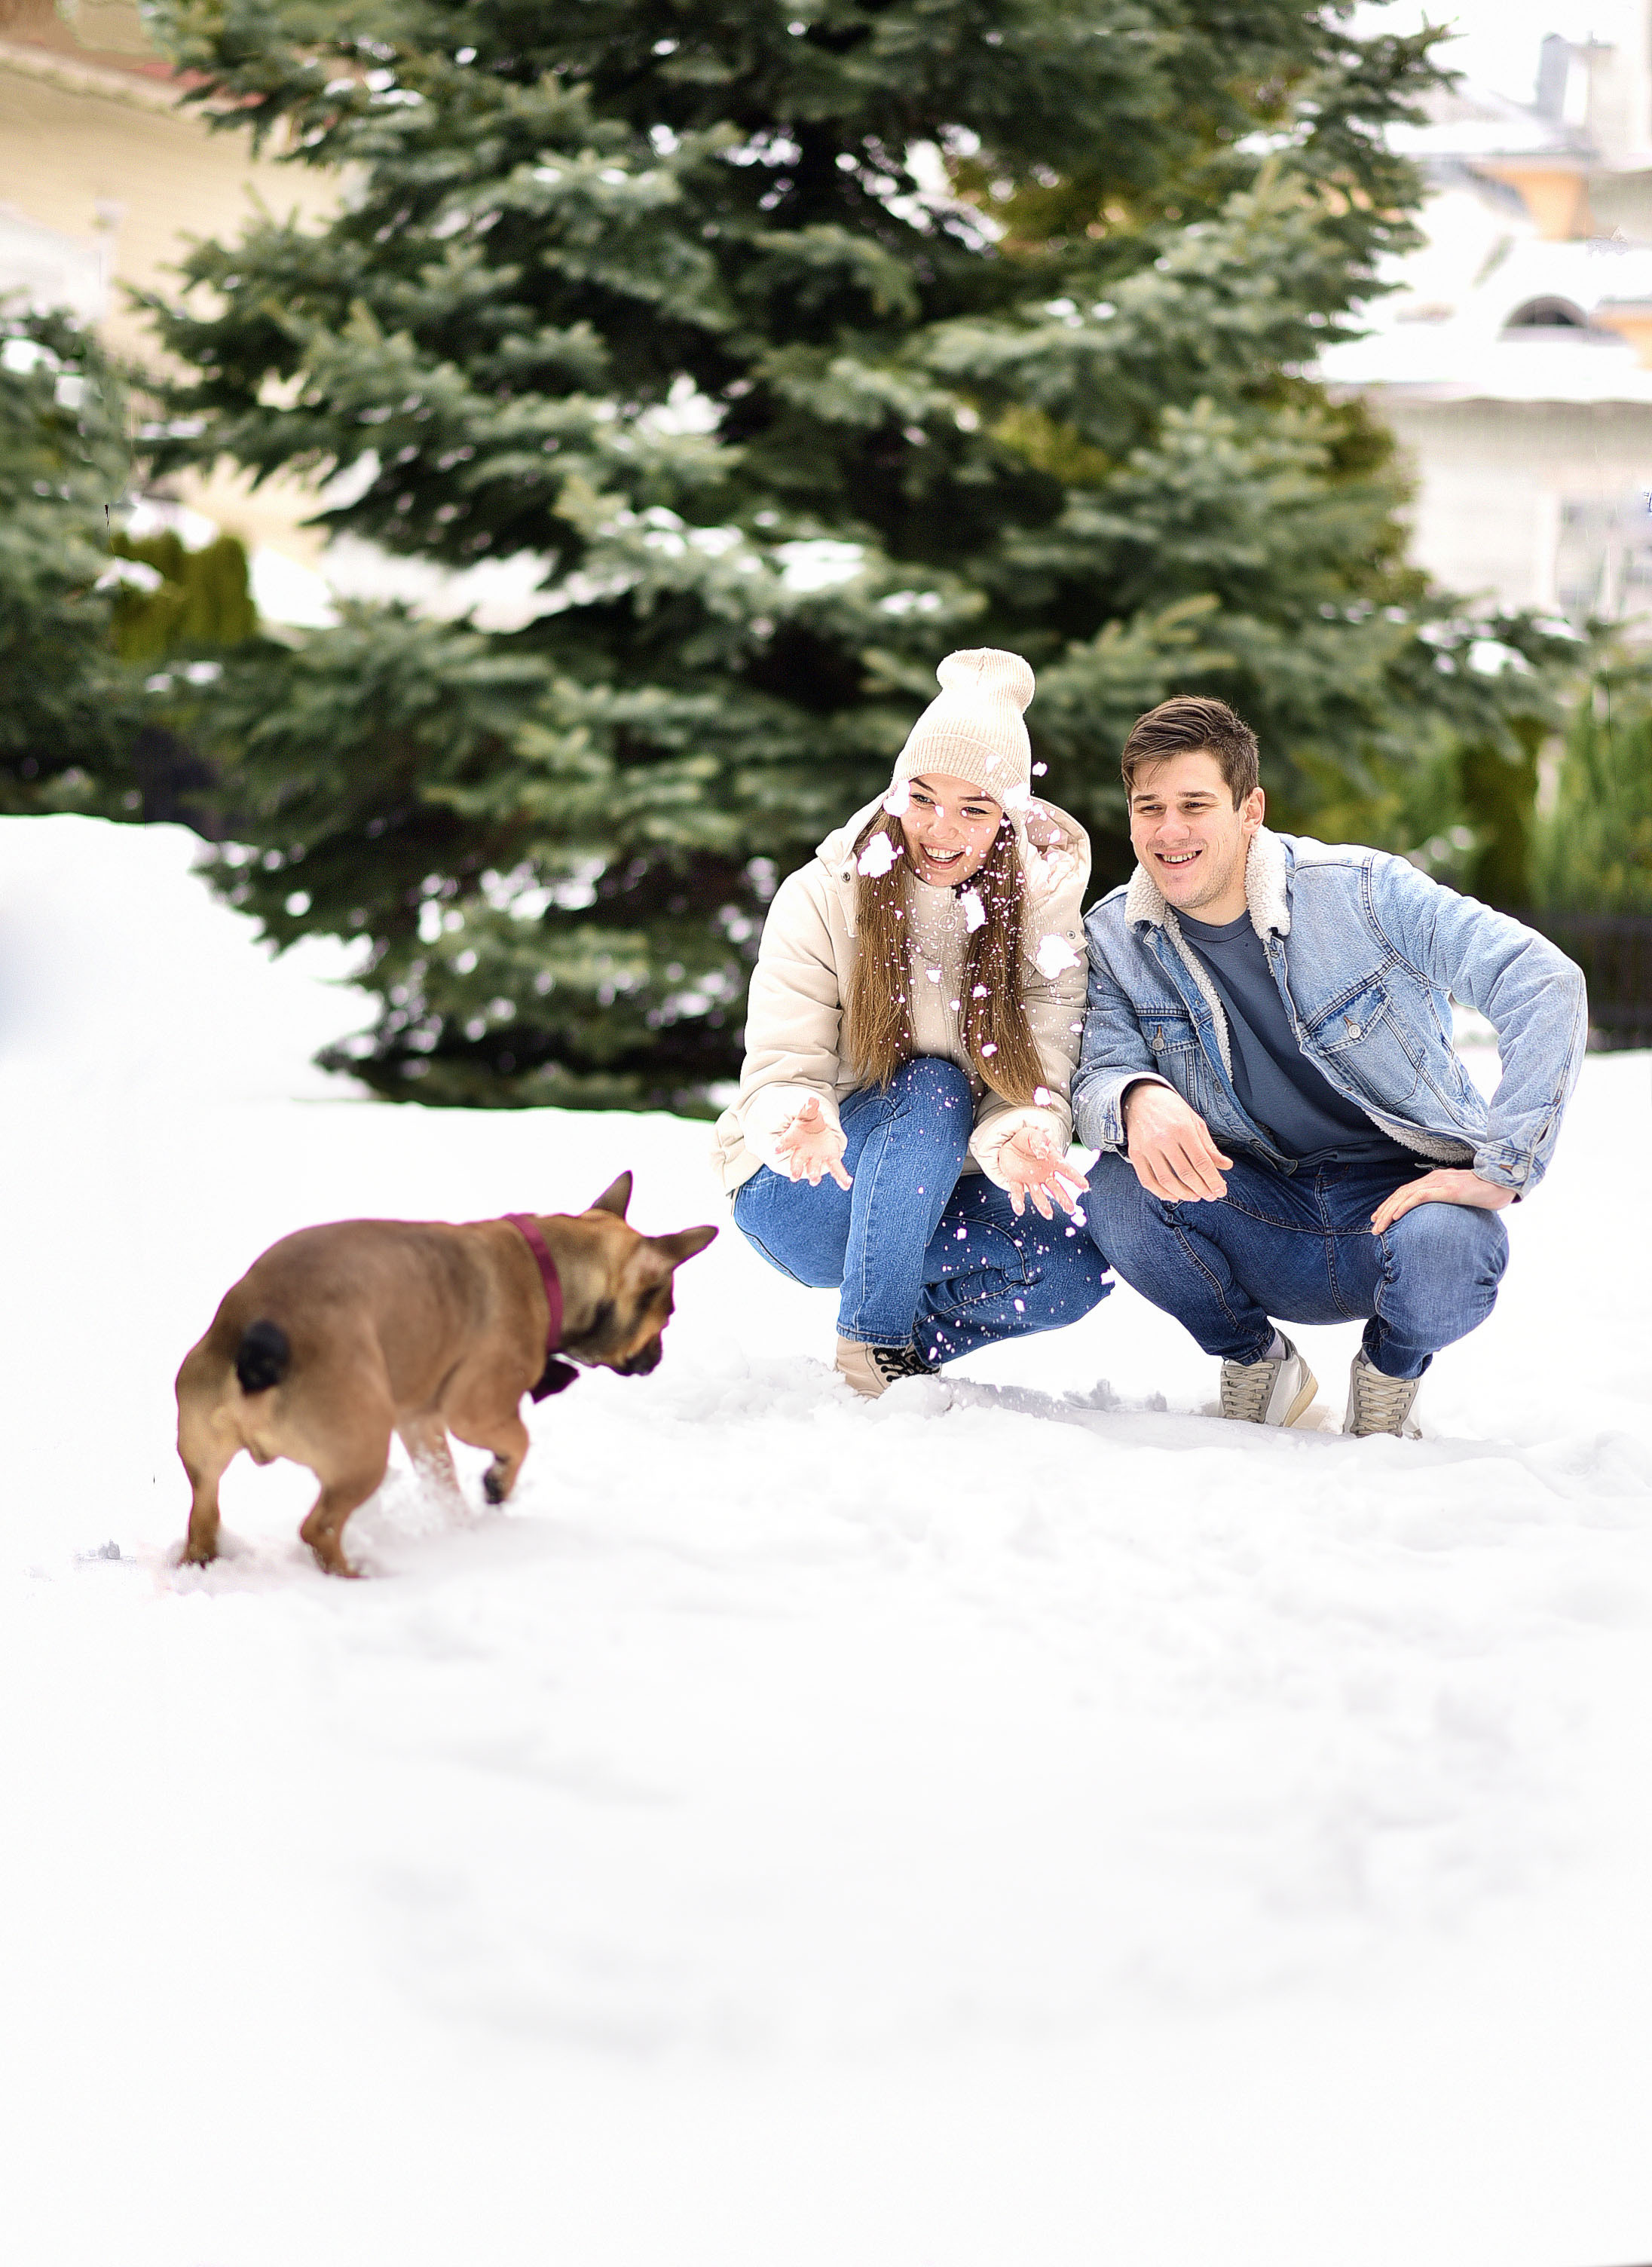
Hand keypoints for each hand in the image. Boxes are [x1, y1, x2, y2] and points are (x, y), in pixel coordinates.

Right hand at [774, 1095, 851, 1189]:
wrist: (812, 1129)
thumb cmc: (804, 1122)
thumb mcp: (805, 1112)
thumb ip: (807, 1108)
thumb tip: (811, 1101)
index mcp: (792, 1139)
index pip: (784, 1143)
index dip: (779, 1146)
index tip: (775, 1149)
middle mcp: (802, 1153)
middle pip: (796, 1162)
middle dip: (795, 1169)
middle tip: (794, 1176)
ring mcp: (815, 1158)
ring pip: (813, 1168)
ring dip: (814, 1174)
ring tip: (815, 1180)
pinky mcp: (829, 1158)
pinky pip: (835, 1169)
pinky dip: (841, 1177)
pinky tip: (847, 1184)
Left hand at [999, 1127, 1087, 1219]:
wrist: (1010, 1143)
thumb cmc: (1028, 1139)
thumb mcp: (1034, 1135)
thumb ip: (1039, 1142)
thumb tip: (1043, 1152)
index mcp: (1053, 1161)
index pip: (1066, 1170)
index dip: (1076, 1178)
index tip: (1085, 1186)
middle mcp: (1044, 1174)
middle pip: (1056, 1188)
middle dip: (1063, 1198)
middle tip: (1070, 1209)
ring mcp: (1030, 1179)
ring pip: (1038, 1194)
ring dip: (1043, 1204)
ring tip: (1048, 1215)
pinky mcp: (1016, 1181)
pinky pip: (1017, 1192)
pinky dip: (1018, 1201)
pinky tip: (1019, 1210)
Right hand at [1121, 1080, 1232, 1201]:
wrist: (1141, 1099)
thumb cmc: (1172, 1111)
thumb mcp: (1195, 1122)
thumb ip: (1209, 1146)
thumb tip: (1226, 1166)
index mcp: (1182, 1128)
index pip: (1201, 1161)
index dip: (1213, 1179)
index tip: (1221, 1190)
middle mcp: (1163, 1138)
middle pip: (1185, 1173)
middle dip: (1201, 1189)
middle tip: (1211, 1196)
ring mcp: (1147, 1147)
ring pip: (1166, 1180)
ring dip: (1183, 1193)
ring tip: (1195, 1196)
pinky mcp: (1135, 1154)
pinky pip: (1147, 1180)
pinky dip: (1161, 1192)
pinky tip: (1173, 1196)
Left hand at [1369, 1168, 1513, 1235]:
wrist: (1504, 1182)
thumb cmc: (1486, 1192)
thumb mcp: (1462, 1197)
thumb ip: (1448, 1202)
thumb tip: (1441, 1217)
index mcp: (1436, 1179)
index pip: (1406, 1191)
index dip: (1391, 1204)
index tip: (1381, 1217)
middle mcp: (1434, 1178)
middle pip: (1401, 1193)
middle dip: (1384, 1210)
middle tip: (1374, 1226)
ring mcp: (1440, 1182)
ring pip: (1405, 1196)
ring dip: (1389, 1212)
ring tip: (1379, 1227)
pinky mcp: (1446, 1189)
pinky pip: (1419, 1196)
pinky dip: (1404, 1206)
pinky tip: (1395, 1217)